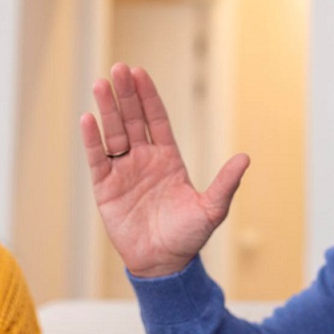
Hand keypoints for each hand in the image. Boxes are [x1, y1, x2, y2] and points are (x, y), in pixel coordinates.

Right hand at [80, 63, 249, 277]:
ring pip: (113, 134)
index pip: (156, 120)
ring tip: (101, 85)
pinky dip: (92, 140)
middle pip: (132, 120)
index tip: (140, 73)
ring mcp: (123, 173)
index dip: (148, 97)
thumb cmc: (188, 237)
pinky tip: (89, 119)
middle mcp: (144, 160)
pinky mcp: (106, 189)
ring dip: (107, 110)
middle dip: (125, 95)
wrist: (164, 264)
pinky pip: (98, 159)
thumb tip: (244, 158)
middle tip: (118, 69)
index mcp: (168, 160)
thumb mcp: (211, 209)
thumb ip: (225, 184)